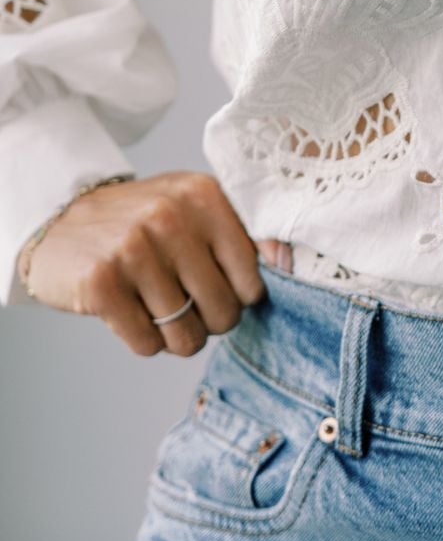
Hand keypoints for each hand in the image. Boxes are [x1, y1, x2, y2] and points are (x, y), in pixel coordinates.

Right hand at [25, 171, 264, 356]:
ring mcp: (133, 248)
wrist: (56, 220)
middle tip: (185, 303)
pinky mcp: (100, 282)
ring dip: (175, 336)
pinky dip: (143, 341)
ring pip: (187, 336)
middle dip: (209, 321)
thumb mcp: (196, 209)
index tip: (217, 286)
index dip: (239, 298)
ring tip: (157, 308)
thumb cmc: (143, 225)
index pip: (254, 280)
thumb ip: (247, 233)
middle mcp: (170, 217)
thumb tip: (289, 261)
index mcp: (205, 196)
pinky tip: (130, 312)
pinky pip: (148, 344)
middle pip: (224, 313)